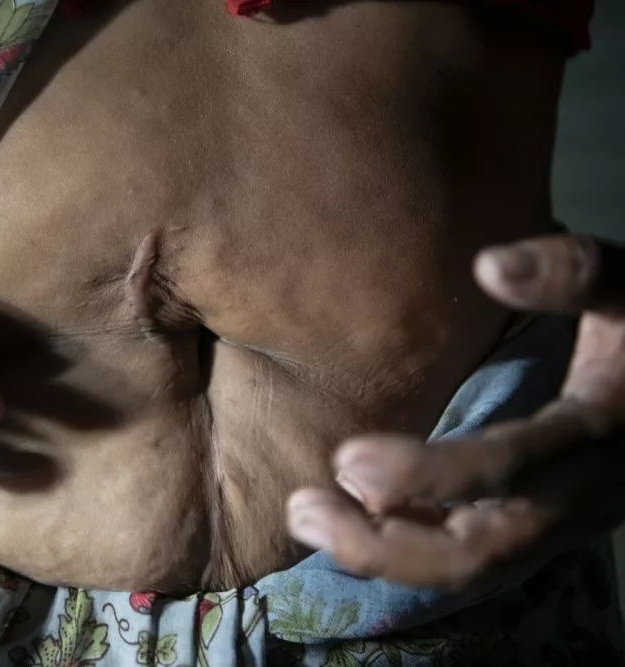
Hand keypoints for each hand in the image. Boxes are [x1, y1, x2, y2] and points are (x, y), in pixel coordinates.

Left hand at [286, 233, 624, 589]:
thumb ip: (573, 272)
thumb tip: (488, 266)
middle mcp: (581, 496)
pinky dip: (408, 548)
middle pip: (480, 550)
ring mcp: (563, 522)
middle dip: (385, 542)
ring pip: (471, 567)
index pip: (509, 468)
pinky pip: (473, 555)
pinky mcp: (542, 528)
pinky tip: (349, 524)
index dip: (429, 472)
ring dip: (384, 554)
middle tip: (301, 510)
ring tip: (305, 521)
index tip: (346, 459)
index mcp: (598, 431)